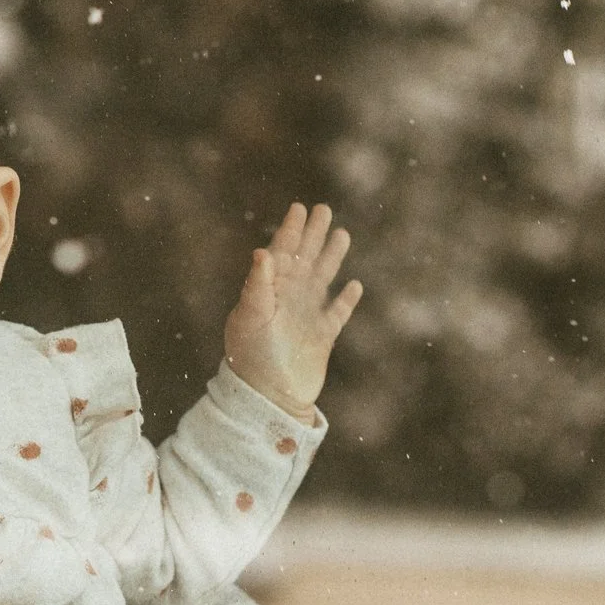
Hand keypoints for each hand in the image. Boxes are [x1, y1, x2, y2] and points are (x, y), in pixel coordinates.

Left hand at [223, 202, 362, 420]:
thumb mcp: (251, 318)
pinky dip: (345, 300)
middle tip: (323, 209)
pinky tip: (354, 286)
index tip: (299, 208)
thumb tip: (263, 251)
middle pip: (304, 260)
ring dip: (331, 257)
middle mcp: (288, 300)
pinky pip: (336, 313)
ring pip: (322, 280)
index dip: (291, 231)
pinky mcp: (321, 337)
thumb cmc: (252, 358)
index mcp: (269, 291)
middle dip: (313, 235)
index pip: (281, 253)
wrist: (269, 397)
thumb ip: (257, 285)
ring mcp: (305, 317)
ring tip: (342, 234)